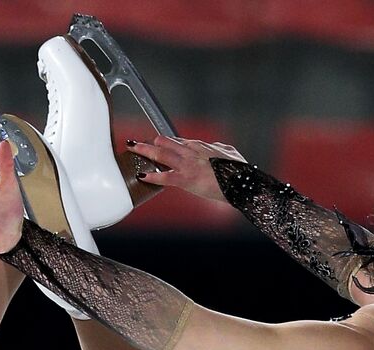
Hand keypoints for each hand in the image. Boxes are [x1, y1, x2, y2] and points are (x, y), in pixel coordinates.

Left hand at [126, 135, 246, 202]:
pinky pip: (165, 176)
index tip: (155, 142)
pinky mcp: (187, 179)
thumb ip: (219, 149)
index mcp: (201, 146)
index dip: (165, 142)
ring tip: (131, 148)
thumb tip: (217, 147)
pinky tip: (141, 176)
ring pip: (161, 154)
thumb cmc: (239, 171)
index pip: (178, 141)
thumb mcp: (229, 153)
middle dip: (149, 143)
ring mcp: (188, 165)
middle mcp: (192, 152)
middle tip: (134, 142)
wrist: (242, 184)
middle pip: (165, 143)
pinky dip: (152, 176)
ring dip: (144, 151)